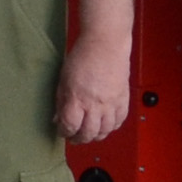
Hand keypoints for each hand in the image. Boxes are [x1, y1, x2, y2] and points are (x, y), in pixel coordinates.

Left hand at [54, 30, 132, 144]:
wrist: (106, 43)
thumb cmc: (83, 56)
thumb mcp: (64, 79)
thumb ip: (61, 101)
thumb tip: (59, 118)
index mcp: (77, 98)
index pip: (70, 126)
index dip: (65, 132)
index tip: (63, 131)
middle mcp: (95, 104)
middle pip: (88, 133)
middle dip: (80, 139)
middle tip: (75, 137)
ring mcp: (111, 103)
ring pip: (105, 131)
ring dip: (96, 136)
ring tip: (90, 133)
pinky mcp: (123, 98)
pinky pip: (120, 120)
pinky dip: (112, 126)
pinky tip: (106, 125)